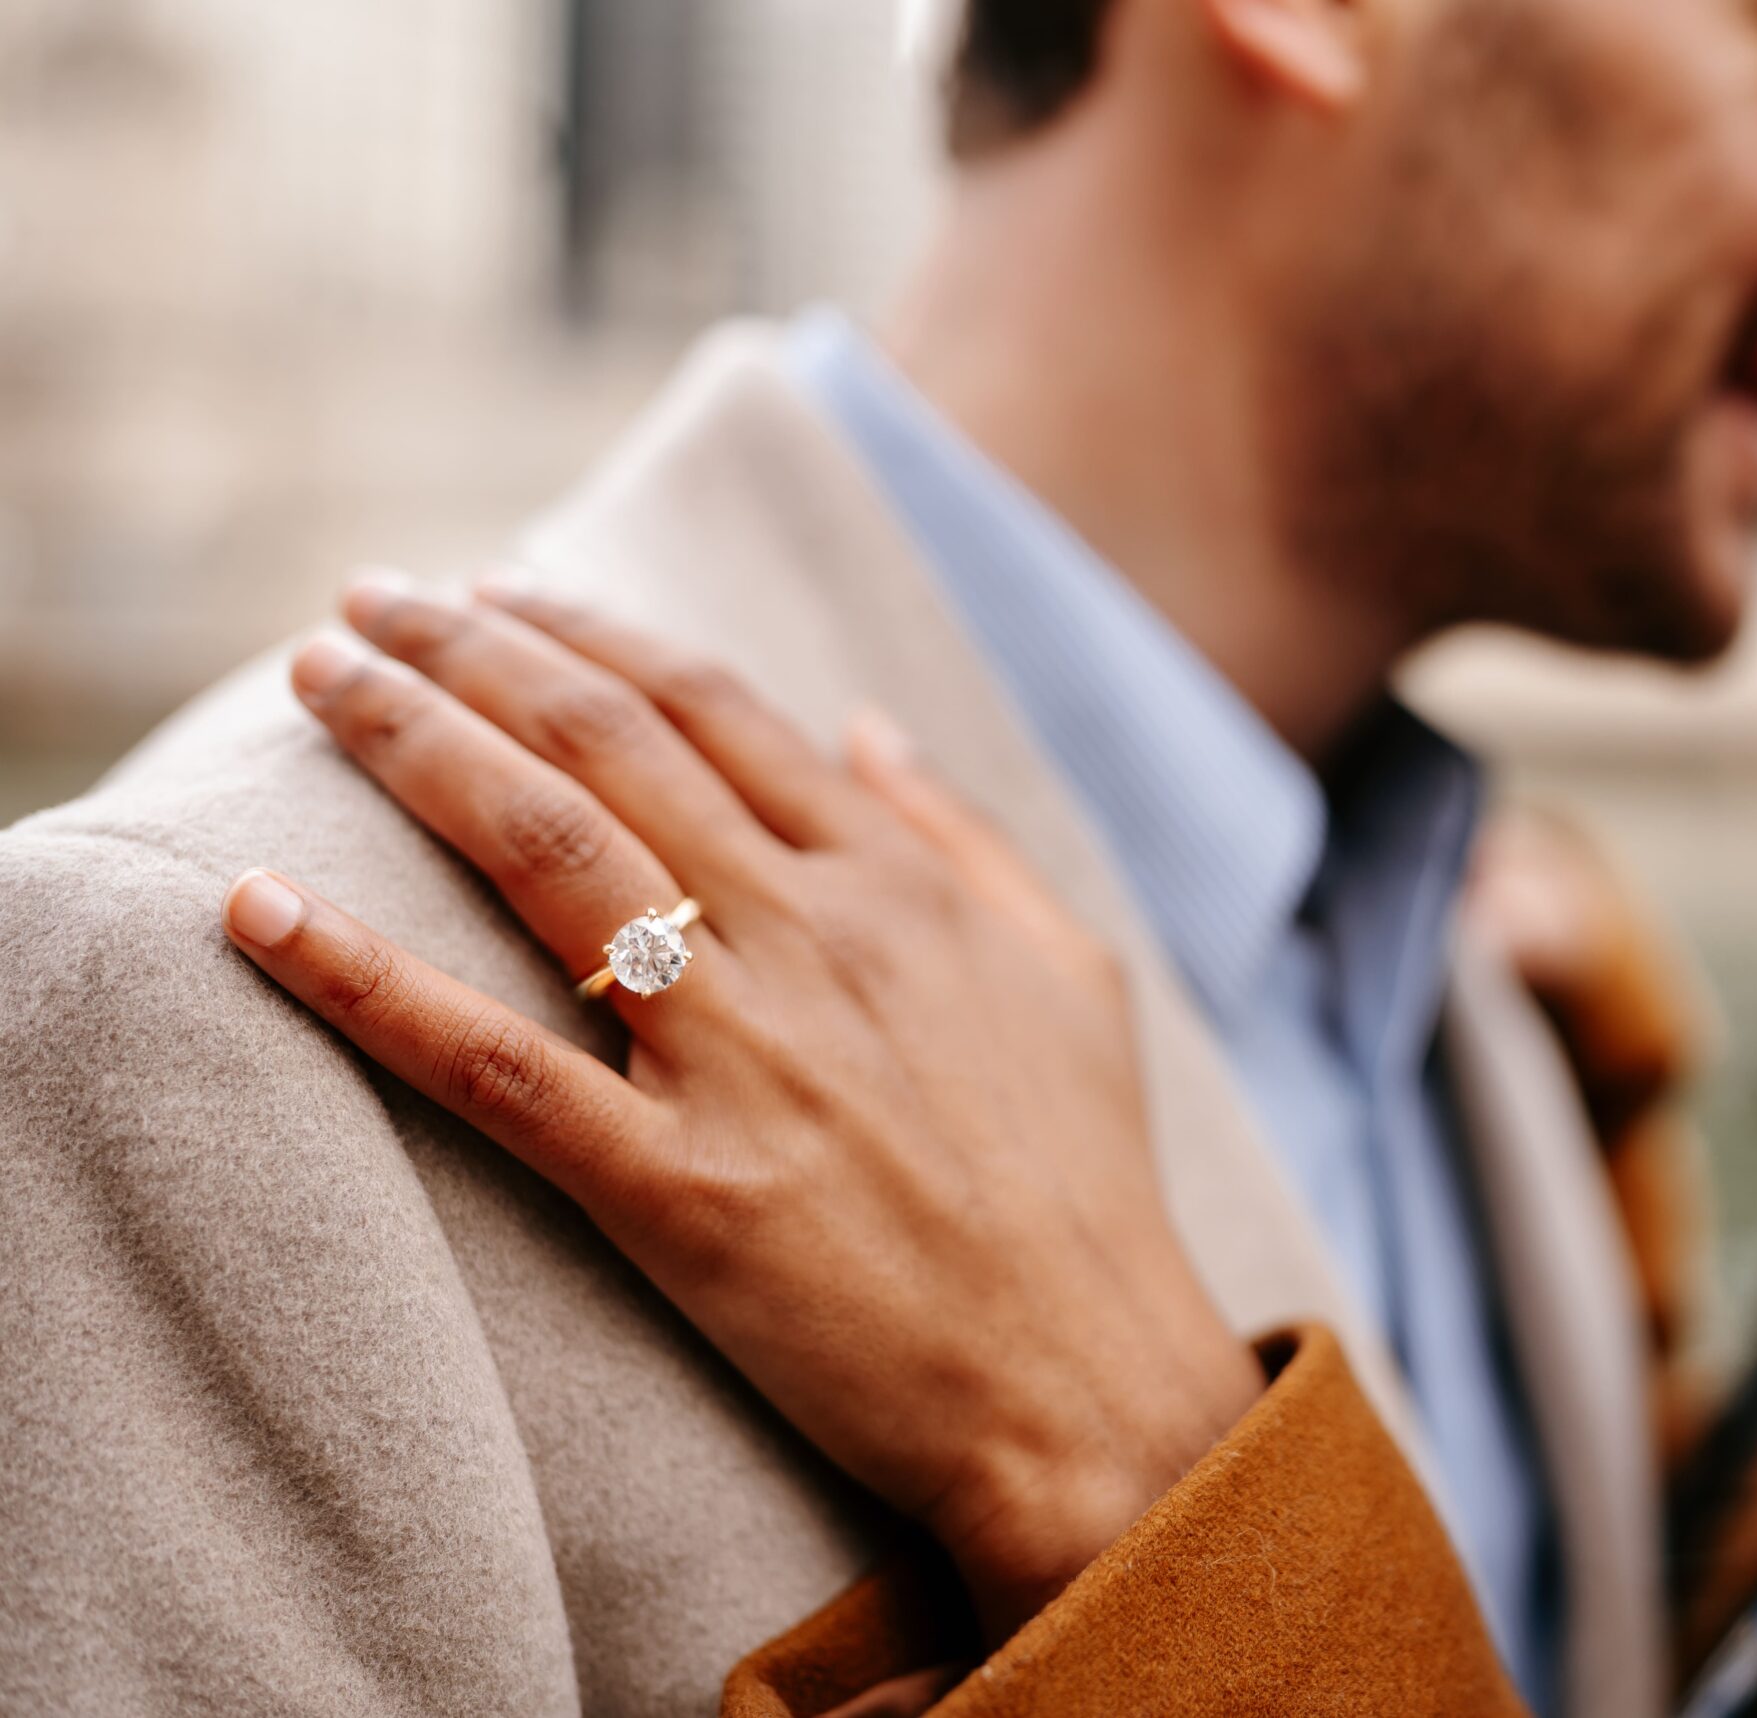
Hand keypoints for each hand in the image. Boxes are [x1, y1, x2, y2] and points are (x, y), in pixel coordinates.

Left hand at [222, 574, 1266, 1638]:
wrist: (1084, 1380)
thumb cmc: (1091, 1182)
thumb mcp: (1072, 971)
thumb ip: (968, 836)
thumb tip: (870, 721)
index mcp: (898, 883)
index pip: (711, 705)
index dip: (586, 632)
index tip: (493, 594)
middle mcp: (812, 938)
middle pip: (605, 744)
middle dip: (466, 648)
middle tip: (364, 601)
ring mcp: (741, 1058)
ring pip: (541, 851)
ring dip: (410, 741)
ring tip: (316, 675)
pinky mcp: (677, 1188)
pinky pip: (491, 1063)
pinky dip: (363, 978)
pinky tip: (258, 907)